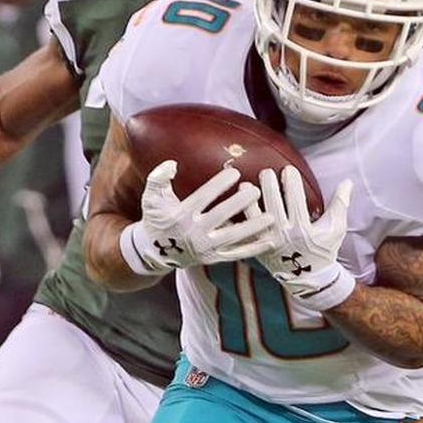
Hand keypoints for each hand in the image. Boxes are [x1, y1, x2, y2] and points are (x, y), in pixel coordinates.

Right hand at [120, 160, 271, 274]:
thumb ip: (158, 178)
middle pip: (221, 216)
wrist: (155, 251)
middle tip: (256, 191)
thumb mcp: (151, 198)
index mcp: (181, 215)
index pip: (203, 198)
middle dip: (239, 203)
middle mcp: (194, 232)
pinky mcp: (213, 258)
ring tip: (271, 217)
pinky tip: (269, 241)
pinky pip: (236, 254)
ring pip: (232, 237)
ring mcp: (205, 247)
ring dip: (252, 227)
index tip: (235, 173)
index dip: (218, 185)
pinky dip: (253, 249)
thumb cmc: (156, 218)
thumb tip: (172, 164)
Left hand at [248, 166, 355, 310]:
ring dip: (249, 200)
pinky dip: (240, 219)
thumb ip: (341, 203)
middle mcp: (284, 235)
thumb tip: (348, 181)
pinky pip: (245, 231)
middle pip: (273, 204)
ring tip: (246, 185)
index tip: (288, 169)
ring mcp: (269, 242)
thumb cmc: (324, 250)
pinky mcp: (258, 248)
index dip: (291, 181)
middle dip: (269, 185)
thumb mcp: (336, 228)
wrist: (310, 279)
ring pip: (255, 217)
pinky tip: (235, 206)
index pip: (295, 199)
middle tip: (266, 171)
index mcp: (303, 228)